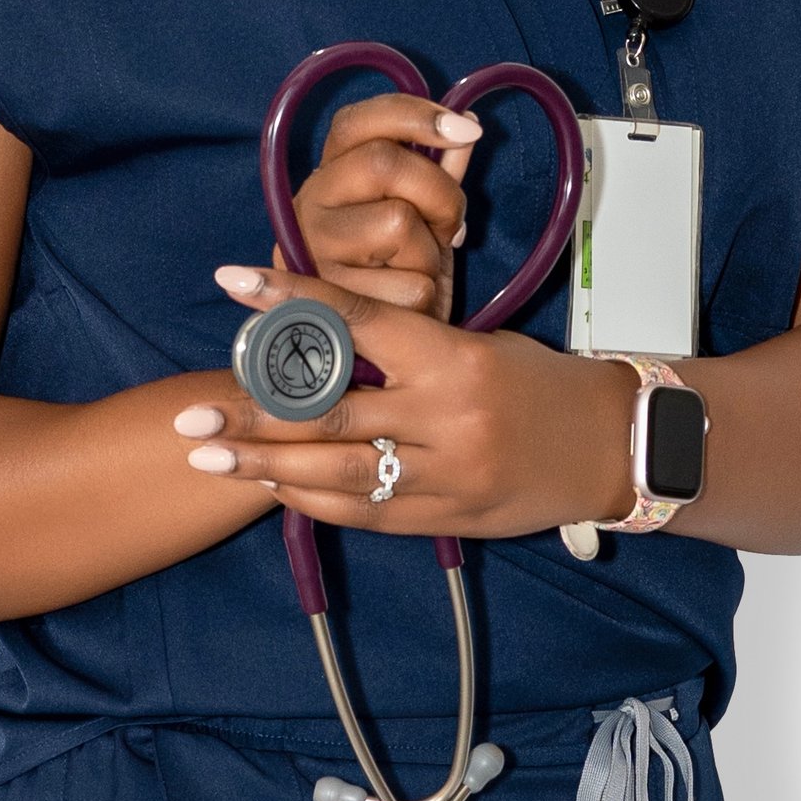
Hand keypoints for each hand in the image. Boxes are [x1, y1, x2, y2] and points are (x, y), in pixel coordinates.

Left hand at [172, 275, 637, 541]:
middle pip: (328, 415)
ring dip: (265, 466)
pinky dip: (313, 501)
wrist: (611, 447)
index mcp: (451, 359)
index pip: (355, 322)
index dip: (288, 301)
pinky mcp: (444, 519)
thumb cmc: (539, 383)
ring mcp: (443, 477)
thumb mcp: (476, 345)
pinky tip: (272, 486)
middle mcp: (443, 420)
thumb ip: (404, 349)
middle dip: (251, 414)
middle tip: (190, 413)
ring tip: (209, 455)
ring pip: (335, 473)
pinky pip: (364, 514)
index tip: (232, 281)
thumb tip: (320, 341)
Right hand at [214, 91, 479, 332]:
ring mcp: (314, 252)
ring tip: (418, 269)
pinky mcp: (328, 305)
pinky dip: (423, 295)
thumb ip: (440, 168)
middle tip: (449, 225)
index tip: (468, 130)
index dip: (416, 115)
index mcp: (330, 173)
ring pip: (397, 221)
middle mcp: (310, 204)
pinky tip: (407, 306)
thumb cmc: (401, 270)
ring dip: (428, 252)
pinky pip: (407, 283)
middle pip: (384, 163)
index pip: (360, 121)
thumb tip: (469, 122)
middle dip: (438, 193)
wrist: (381, 348)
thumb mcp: (424, 214)